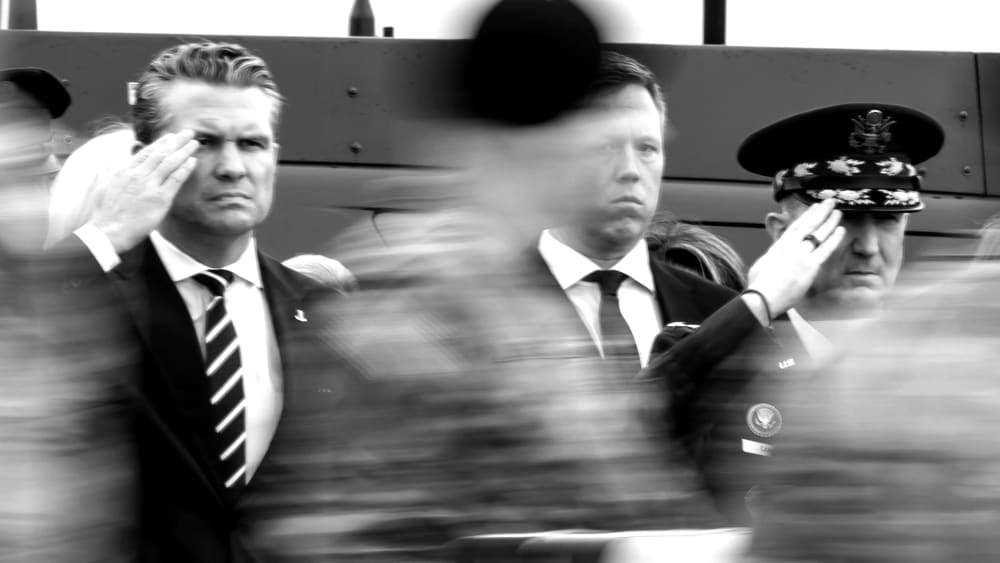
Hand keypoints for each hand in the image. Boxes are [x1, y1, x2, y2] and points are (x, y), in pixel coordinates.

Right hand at [85, 130, 198, 253]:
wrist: (108, 231)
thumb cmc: (105, 213)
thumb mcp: (105, 186)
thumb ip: (111, 173)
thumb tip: (112, 164)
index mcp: (125, 170)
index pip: (147, 152)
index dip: (161, 143)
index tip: (171, 137)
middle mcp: (138, 174)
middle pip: (161, 153)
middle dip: (176, 141)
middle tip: (188, 133)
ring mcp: (150, 186)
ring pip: (170, 162)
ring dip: (184, 151)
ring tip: (195, 143)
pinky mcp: (160, 198)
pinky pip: (176, 179)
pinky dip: (185, 168)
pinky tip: (192, 161)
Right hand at [745, 199, 845, 318]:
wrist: (763, 297)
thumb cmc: (760, 287)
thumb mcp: (761, 267)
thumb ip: (770, 259)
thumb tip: (771, 258)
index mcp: (778, 247)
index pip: (795, 227)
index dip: (806, 216)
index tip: (814, 207)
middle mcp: (790, 247)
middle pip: (808, 225)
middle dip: (820, 212)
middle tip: (829, 202)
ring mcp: (801, 255)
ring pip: (818, 234)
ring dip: (829, 221)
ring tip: (838, 212)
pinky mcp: (810, 266)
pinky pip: (825, 249)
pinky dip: (834, 238)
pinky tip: (841, 230)